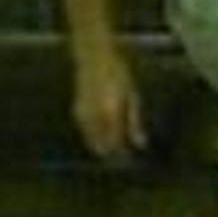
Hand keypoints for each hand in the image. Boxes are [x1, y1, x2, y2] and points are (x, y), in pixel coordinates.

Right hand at [71, 42, 145, 163]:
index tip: (128, 159)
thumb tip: (140, 144)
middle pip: (102, 147)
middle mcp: (95, 118)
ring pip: (91, 141)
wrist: (93, 57)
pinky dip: (93, 136)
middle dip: (112, 154)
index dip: (122, 155)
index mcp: (111, 114)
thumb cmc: (117, 73)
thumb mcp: (132, 95)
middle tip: (121, 157)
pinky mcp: (76, 111)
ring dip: (102, 146)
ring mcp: (83, 115)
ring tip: (113, 146)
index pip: (115, 143)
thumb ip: (134, 121)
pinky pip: (85, 132)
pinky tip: (102, 133)